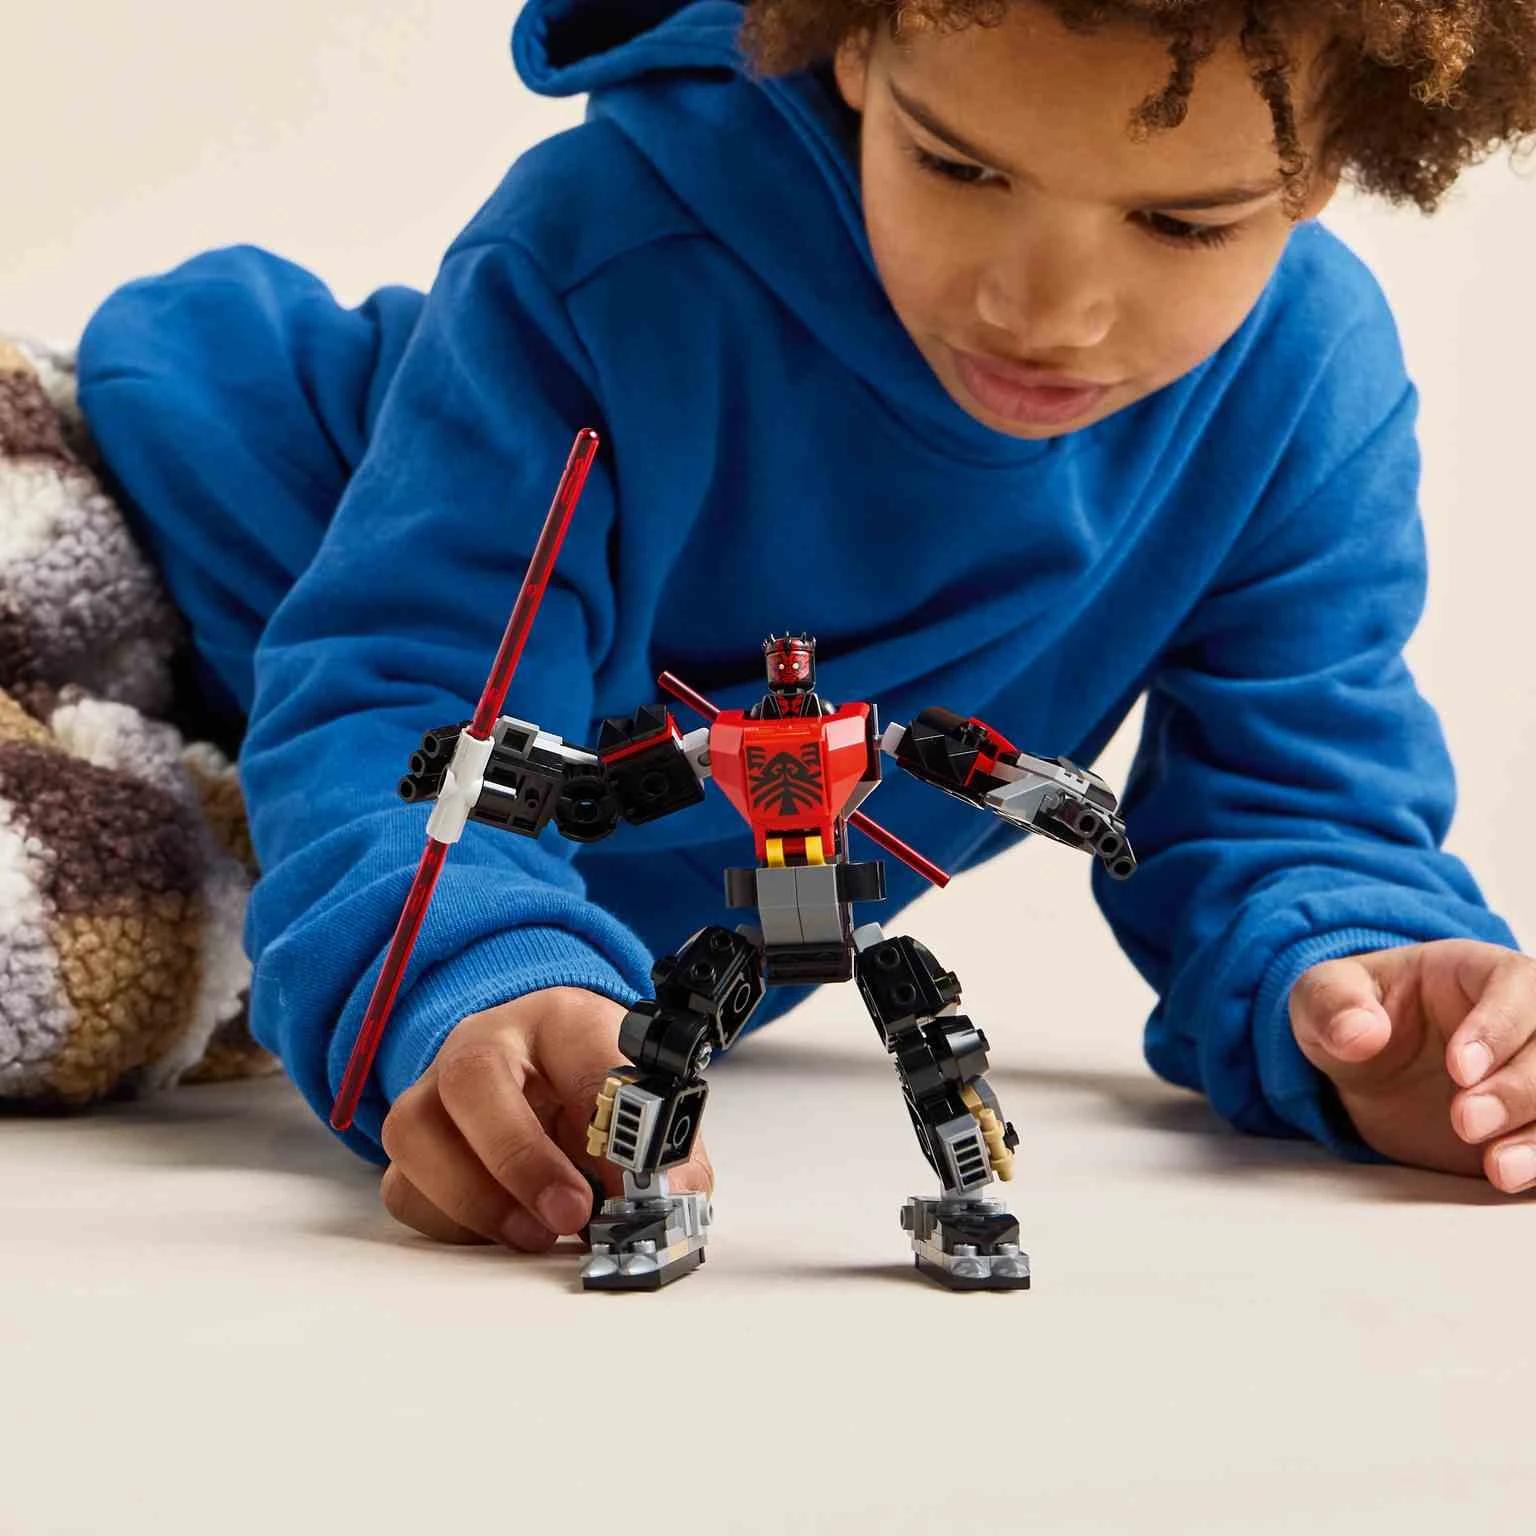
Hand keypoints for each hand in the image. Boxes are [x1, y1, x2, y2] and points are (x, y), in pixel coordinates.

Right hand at [377, 985, 713, 1248]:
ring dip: (477, 1201)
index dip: (596, 1111)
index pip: (570, 1041)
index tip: (622, 1178)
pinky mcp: (415, 1146)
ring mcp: (434, 1090)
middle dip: (519, 1159)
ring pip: (415, 1134)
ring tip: (536, 1236)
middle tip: (570, 1216)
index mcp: (558, 1018)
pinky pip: (406, 1190)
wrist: (553, 1078)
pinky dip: (454, 1225)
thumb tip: (670, 1199)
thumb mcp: (648, 1106)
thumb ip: (663, 1152)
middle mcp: (483, 1041)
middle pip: (469, 1078)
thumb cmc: (599, 1086)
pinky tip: (504, 1231)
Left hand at [1289, 939, 1535, 1192]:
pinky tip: (1512, 1178)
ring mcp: (1532, 1073)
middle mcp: (1523, 1019)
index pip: (1515, 986)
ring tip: (1497, 1168)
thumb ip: (1333, 1005)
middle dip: (1519, 1089)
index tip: (1458, 1070)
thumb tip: (1360, 1032)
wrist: (1369, 1069)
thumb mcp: (1322, 997)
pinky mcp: (1531, 1123)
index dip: (1497, 1029)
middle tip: (1466, 1122)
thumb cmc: (1354, 1014)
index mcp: (1478, 972)